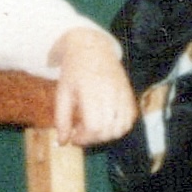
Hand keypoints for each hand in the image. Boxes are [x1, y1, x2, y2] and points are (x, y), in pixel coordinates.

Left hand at [49, 27, 135, 147]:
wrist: (92, 48)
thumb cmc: (73, 71)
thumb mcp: (62, 93)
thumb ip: (62, 119)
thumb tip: (63, 143)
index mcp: (91, 92)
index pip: (94, 127)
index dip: (84, 138)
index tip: (74, 138)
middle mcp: (111, 94)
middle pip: (108, 131)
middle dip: (94, 138)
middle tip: (81, 132)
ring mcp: (123, 94)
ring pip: (122, 128)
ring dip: (107, 135)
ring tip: (93, 127)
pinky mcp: (130, 94)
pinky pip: (130, 119)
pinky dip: (119, 127)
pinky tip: (105, 121)